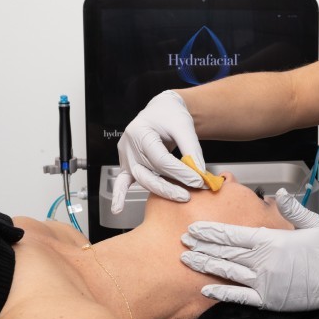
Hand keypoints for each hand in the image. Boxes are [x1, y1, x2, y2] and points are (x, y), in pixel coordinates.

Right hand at [111, 91, 205, 212]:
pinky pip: (122, 181)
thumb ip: (192, 150)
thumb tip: (200, 173)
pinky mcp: (128, 165)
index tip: (198, 180)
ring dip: (161, 190)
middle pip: (149, 173)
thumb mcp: (184, 126)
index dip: (180, 172)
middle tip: (190, 194)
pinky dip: (119, 195)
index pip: (161, 159)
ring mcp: (126, 156)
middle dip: (171, 186)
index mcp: (140, 132)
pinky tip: (117, 208)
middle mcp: (129, 145)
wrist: (161, 110)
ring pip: (142, 179)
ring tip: (180, 197)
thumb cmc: (170, 115)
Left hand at [180, 189, 318, 311]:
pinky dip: (221, 293)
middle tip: (182, 241)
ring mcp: (264, 282)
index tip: (194, 227)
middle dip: (201, 246)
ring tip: (187, 260)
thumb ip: (292, 208)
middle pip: (224, 252)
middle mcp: (264, 262)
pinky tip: (205, 288)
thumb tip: (278, 194)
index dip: (211, 231)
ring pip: (227, 272)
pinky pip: (239, 296)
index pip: (233, 234)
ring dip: (206, 265)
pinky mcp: (268, 299)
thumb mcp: (313, 224)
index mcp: (272, 241)